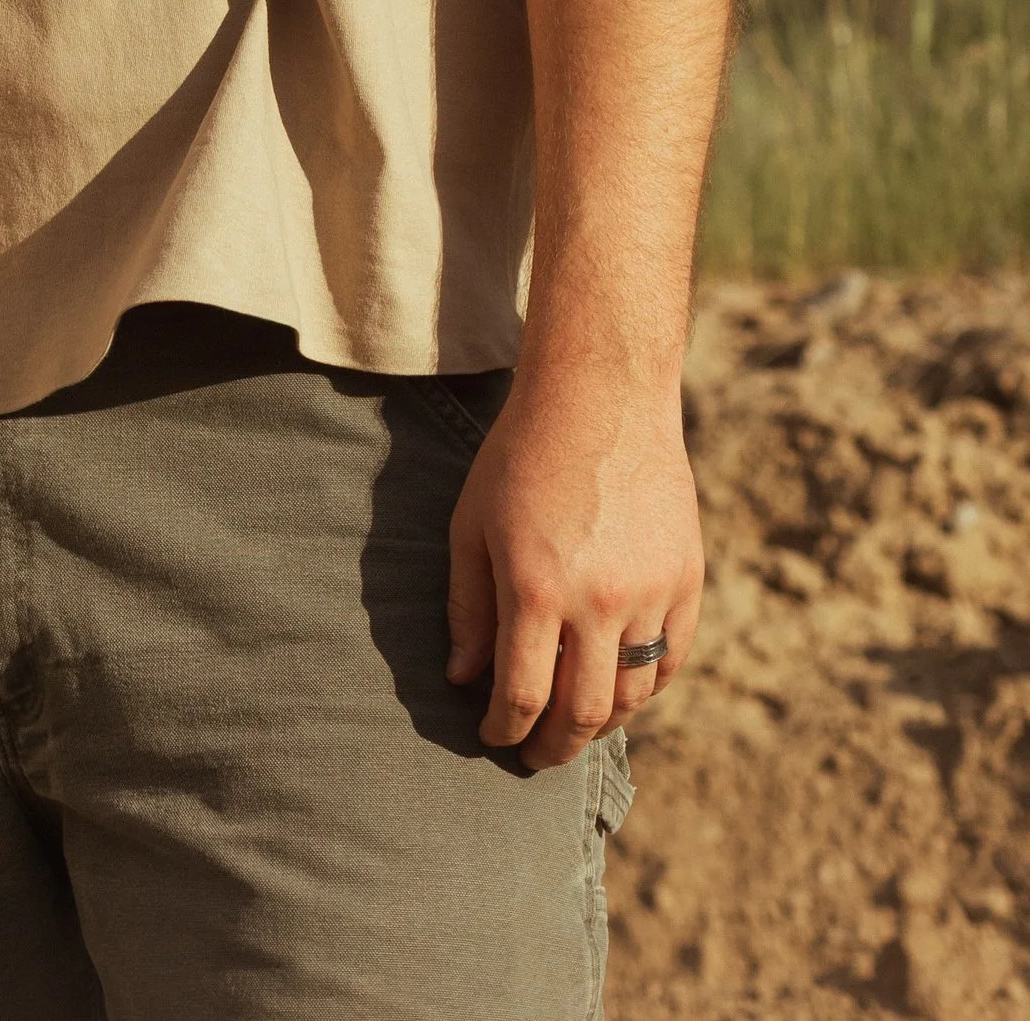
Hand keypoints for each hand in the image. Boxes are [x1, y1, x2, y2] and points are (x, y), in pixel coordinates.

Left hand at [445, 359, 703, 769]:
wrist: (600, 395)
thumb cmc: (521, 454)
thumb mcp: (473, 525)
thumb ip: (468, 607)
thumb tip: (464, 680)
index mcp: (536, 588)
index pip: (523, 696)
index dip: (504, 729)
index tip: (492, 735)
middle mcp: (599, 600)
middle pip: (584, 714)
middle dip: (554, 747)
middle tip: (534, 756)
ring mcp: (651, 592)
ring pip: (632, 695)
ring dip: (601, 724)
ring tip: (574, 726)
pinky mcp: (686, 579)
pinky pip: (670, 659)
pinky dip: (646, 687)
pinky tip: (620, 689)